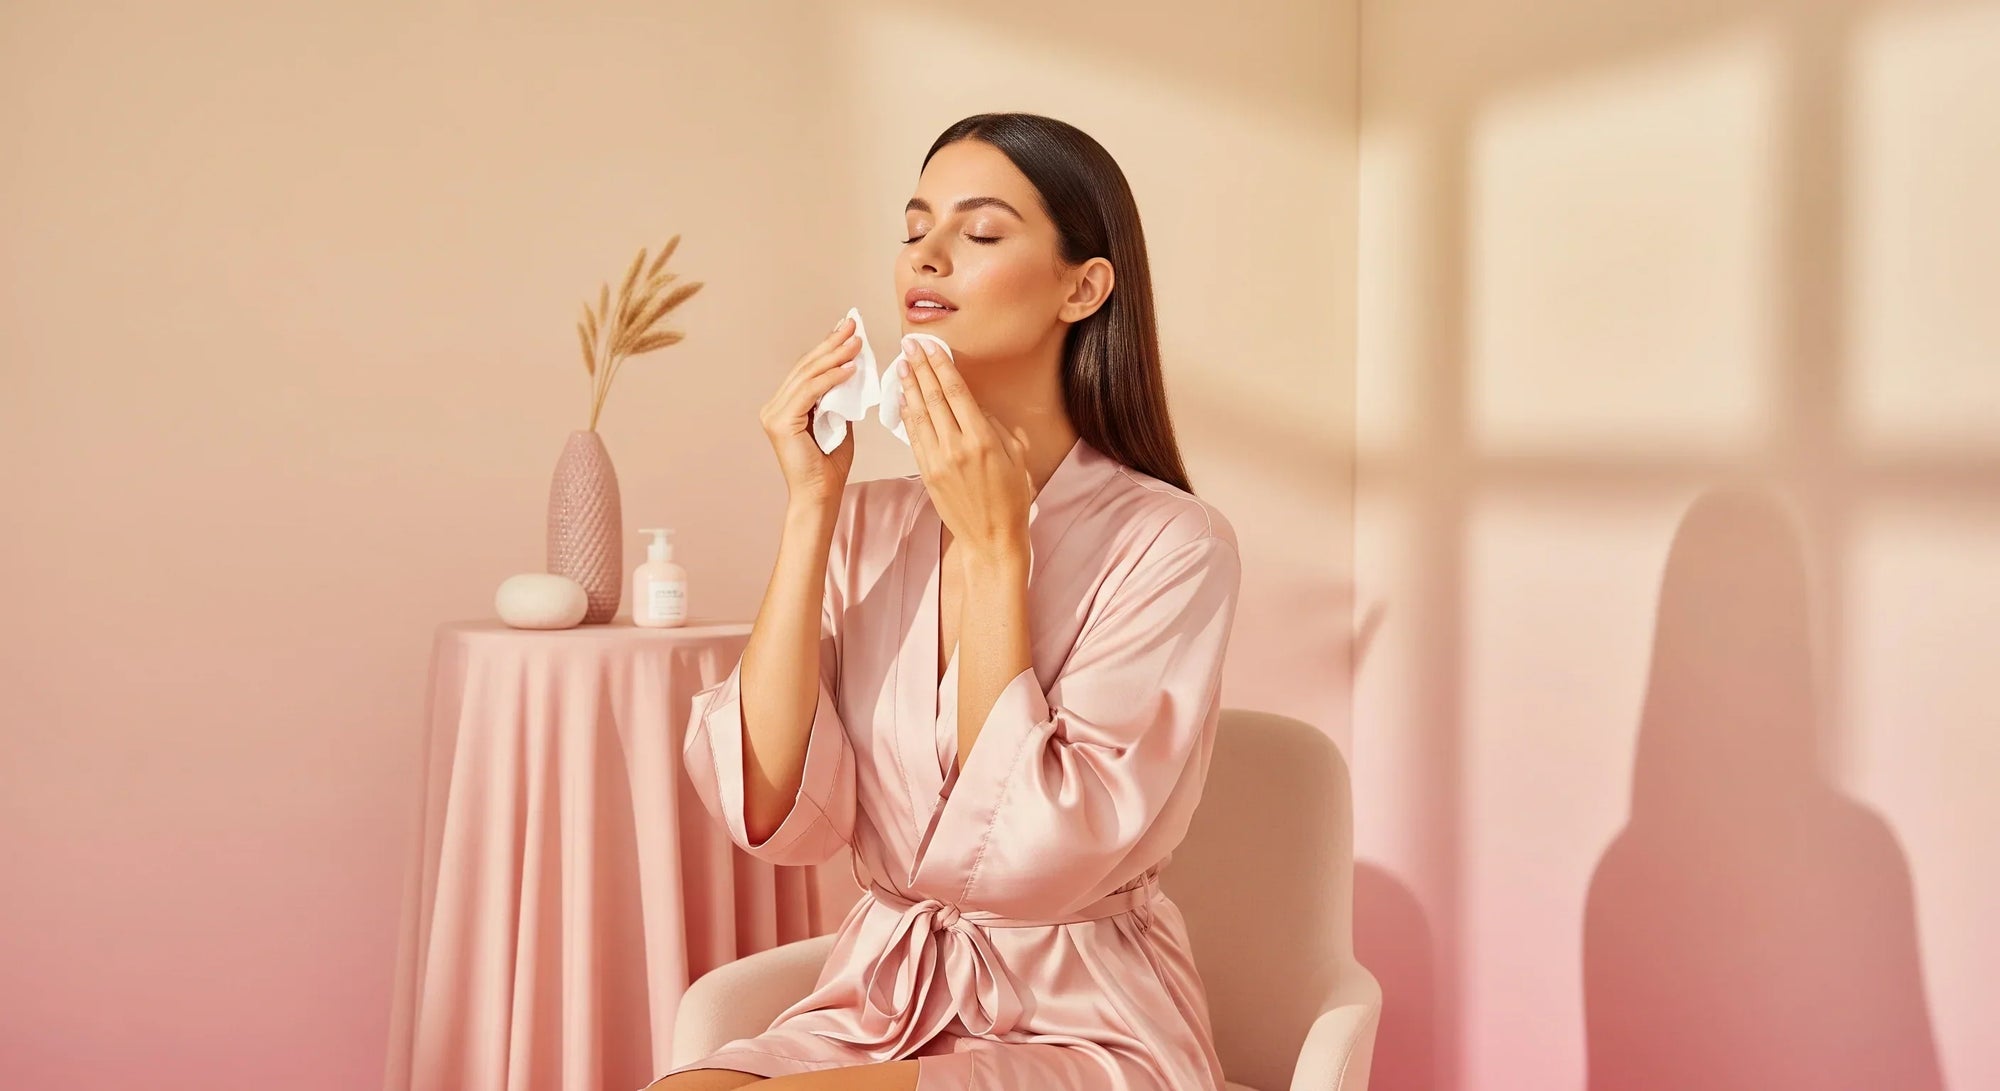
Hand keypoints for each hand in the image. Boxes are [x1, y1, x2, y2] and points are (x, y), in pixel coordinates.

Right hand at [761, 313, 862, 506]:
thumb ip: (839, 400)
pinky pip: (810, 392)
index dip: (828, 348)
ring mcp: (774, 413)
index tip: (848, 330)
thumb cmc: (829, 467)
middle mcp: (774, 406)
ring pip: (807, 375)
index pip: (808, 370)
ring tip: (857, 341)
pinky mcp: (780, 421)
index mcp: (785, 407)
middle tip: (853, 324)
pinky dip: (831, 378)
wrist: (820, 495)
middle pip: (806, 367)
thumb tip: (851, 374)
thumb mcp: (839, 424)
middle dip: (832, 343)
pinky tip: (850, 368)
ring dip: (835, 355)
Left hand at [897, 336, 1032, 560]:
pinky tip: (903, 399)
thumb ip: (995, 426)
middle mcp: (957, 447)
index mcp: (982, 439)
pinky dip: (907, 414)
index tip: (931, 346)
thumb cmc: (1011, 498)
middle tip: (909, 345)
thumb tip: (973, 405)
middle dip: (921, 368)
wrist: (991, 538)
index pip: (956, 392)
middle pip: (933, 398)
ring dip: (909, 387)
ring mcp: (938, 460)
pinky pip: (914, 436)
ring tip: (902, 365)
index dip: (941, 366)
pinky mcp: (927, 473)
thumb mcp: (1016, 457)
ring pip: (918, 414)